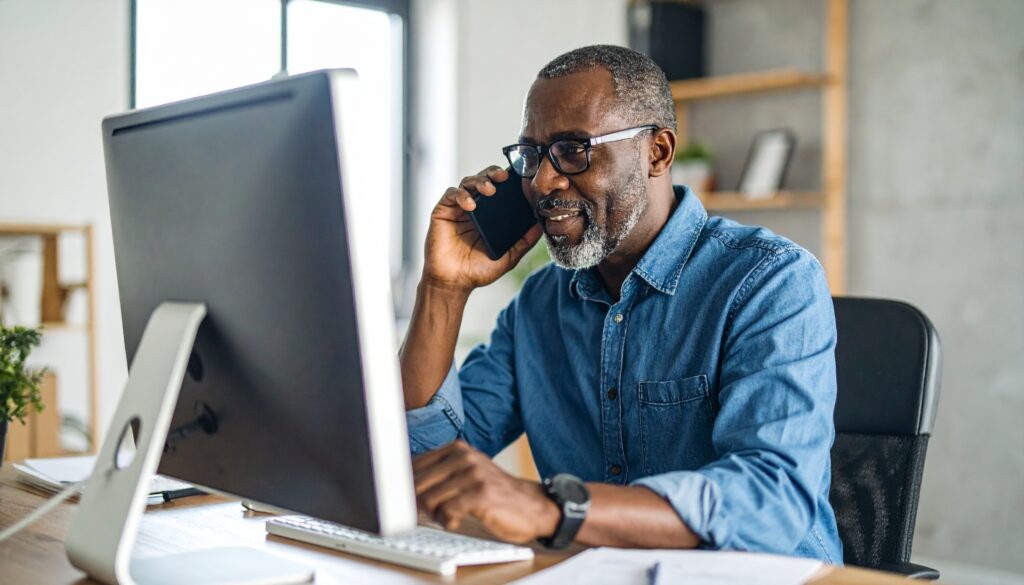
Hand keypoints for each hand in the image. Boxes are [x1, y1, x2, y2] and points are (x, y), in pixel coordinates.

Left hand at [413, 440, 558, 542]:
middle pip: (418, 482)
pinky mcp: (481, 495)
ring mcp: (473, 474)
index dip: (405, 486)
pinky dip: (446, 521)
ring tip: (445, 517)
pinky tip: (454, 522)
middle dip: (416, 503)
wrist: (531, 505)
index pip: (415, 465)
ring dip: (432, 515)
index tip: (408, 500)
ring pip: (429, 498)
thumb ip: (440, 472)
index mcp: (456, 449)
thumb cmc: (495, 492)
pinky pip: (447, 511)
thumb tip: (404, 483)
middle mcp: (464, 457)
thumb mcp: (467, 472)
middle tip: (427, 513)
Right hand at [422, 166, 542, 292]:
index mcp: (490, 215)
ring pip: (467, 183)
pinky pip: (451, 195)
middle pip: (483, 180)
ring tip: (490, 189)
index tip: (519, 178)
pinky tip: (470, 204)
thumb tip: (542, 225)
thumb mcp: (509, 256)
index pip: (499, 189)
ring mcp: (458, 209)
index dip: (508, 181)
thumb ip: (524, 241)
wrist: (454, 283)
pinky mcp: (442, 211)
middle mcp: (474, 208)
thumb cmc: (478, 271)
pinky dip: (461, 195)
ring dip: (479, 181)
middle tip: (504, 176)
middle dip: (493, 173)